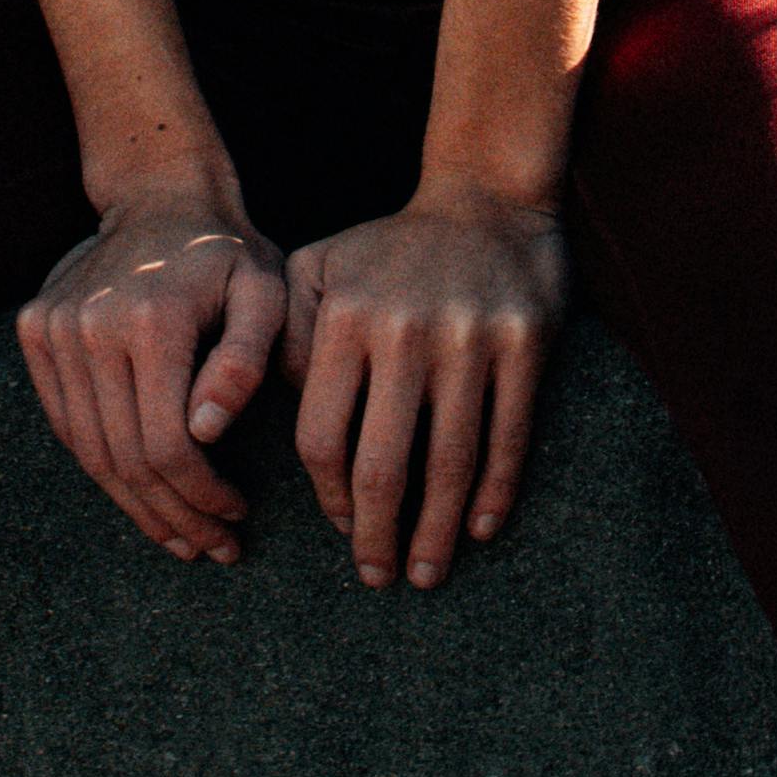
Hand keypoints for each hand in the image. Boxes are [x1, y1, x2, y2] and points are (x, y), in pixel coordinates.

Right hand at [18, 190, 288, 565]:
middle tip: (210, 547)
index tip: (237, 517)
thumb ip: (245, 361)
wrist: (160, 198)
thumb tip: (207, 432)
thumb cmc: (227, 255)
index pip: (167, 443)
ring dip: (134, 505)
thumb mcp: (265, 294)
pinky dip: (101, 467)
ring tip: (178, 536)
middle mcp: (90, 327)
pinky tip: (139, 493)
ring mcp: (54, 329)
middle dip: (171, 515)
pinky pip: (66, 423)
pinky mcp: (35, 331)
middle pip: (125, 457)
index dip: (200, 495)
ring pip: (89, 450)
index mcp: (150, 321)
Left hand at [286, 186, 566, 588]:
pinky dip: (494, 491)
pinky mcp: (524, 346)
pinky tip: (479, 529)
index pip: (323, 434)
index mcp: (346, 318)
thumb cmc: (390, 249)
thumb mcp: (319, 268)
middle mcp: (404, 332)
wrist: (487, 199)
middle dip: (375, 533)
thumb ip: (283, 334)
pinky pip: (508, 436)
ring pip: (449, 461)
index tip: (338, 527)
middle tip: (377, 576)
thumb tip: (252, 411)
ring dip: (435, 530)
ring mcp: (469, 340)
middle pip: (382, 462)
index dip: (327, 495)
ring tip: (426, 572)